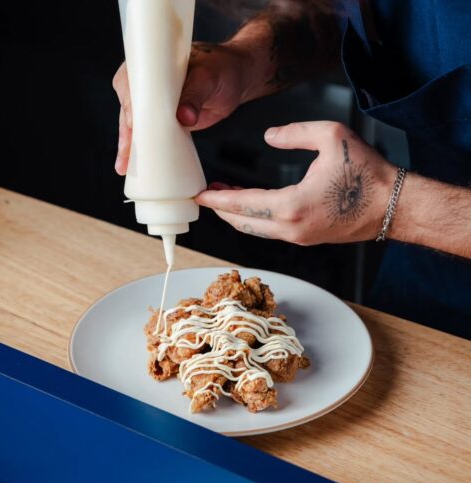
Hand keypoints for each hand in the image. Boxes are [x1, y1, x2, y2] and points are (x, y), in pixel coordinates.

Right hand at [112, 42, 249, 174]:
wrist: (234, 80)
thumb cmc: (221, 69)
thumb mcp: (208, 79)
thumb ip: (196, 95)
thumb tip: (184, 116)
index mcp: (151, 64)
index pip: (131, 83)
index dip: (130, 104)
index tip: (134, 124)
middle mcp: (147, 83)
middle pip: (129, 109)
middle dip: (126, 132)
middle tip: (126, 155)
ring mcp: (153, 103)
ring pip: (135, 125)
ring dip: (129, 146)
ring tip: (125, 166)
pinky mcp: (163, 119)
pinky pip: (149, 134)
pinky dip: (143, 149)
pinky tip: (134, 165)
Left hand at [196, 121, 396, 244]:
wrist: (394, 206)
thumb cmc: (368, 174)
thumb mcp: (332, 137)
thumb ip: (295, 133)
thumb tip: (269, 136)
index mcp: (292, 206)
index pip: (243, 205)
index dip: (218, 199)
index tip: (199, 195)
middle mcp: (291, 228)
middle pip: (243, 223)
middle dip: (222, 209)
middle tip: (207, 194)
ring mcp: (299, 238)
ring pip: (256, 230)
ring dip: (237, 216)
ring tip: (224, 198)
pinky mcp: (307, 239)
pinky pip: (271, 231)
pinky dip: (255, 220)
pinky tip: (252, 207)